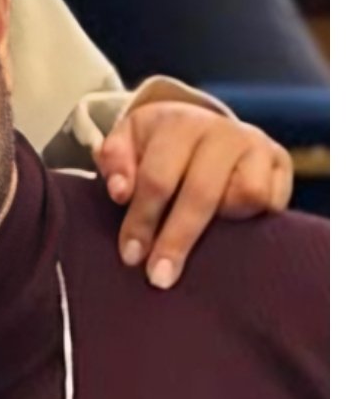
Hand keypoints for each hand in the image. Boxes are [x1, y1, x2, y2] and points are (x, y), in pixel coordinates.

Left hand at [94, 101, 291, 289]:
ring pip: (245, 197)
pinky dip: (251, 218)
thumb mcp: (129, 141)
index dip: (142, 219)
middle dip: (176, 239)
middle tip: (159, 277)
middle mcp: (220, 129)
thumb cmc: (158, 143)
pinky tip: (231, 223)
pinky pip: (272, 204)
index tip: (130, 255)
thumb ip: (116, 161)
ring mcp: (255, 144)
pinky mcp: (281, 161)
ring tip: (202, 234)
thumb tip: (119, 192)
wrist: (202, 125)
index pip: (157, 177)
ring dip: (221, 223)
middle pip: (200, 193)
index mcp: (177, 122)